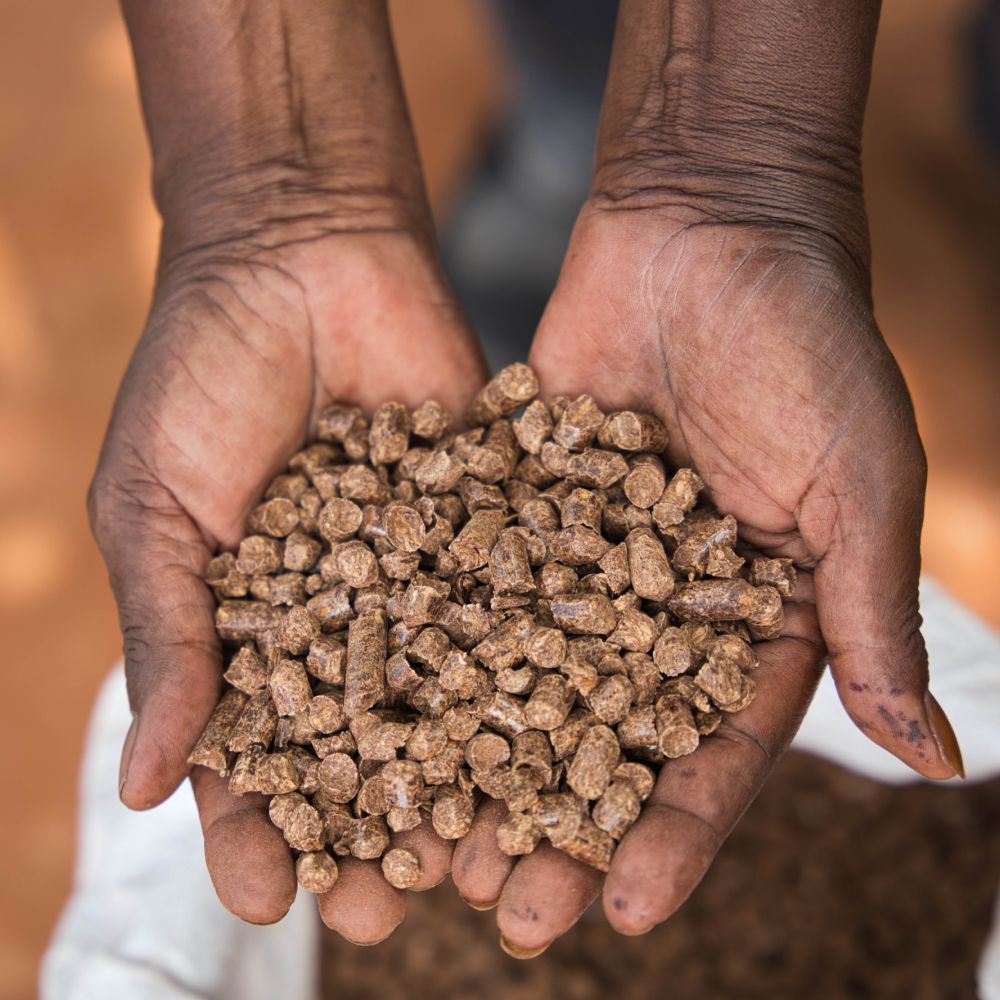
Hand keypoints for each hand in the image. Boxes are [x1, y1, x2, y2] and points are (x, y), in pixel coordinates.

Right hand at [89, 197, 485, 940]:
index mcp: (256, 630)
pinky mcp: (497, 525)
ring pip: (458, 696)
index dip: (263, 824)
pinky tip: (568, 727)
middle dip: (382, 823)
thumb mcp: (158, 506)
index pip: (255, 753)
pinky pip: (523, 602)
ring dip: (474, 774)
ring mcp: (429, 576)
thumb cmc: (201, 373)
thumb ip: (166, 634)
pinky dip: (543, 664)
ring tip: (496, 854)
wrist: (303, 252)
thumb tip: (141, 785)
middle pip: (370, 747)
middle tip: (406, 905)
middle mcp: (350, 618)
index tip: (276, 895)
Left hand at [451, 201, 962, 953]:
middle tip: (510, 911)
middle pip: (608, 736)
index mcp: (756, 619)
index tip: (627, 906)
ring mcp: (583, 558)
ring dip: (487, 761)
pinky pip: (474, 586)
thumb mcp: (859, 480)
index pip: (715, 750)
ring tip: (436, 845)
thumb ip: (871, 613)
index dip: (675, 832)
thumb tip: (932, 753)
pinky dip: (437, 649)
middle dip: (564, 824)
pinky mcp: (518, 506)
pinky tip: (390, 711)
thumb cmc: (810, 343)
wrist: (710, 226)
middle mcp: (663, 604)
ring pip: (526, 680)